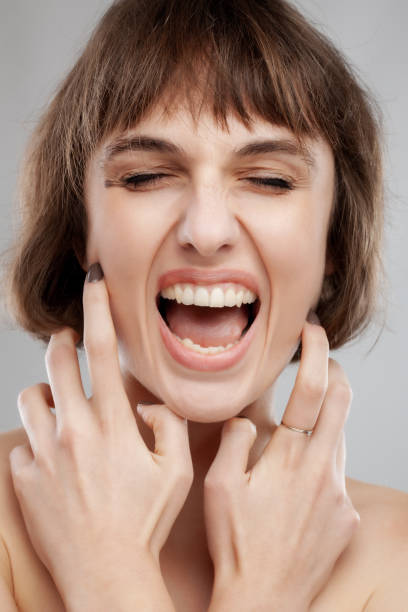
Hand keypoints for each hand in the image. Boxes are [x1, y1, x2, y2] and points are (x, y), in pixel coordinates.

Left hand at [9, 265, 192, 609]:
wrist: (106, 573)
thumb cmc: (146, 522)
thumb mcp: (177, 471)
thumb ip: (166, 425)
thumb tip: (146, 405)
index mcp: (113, 423)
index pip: (106, 350)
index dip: (100, 309)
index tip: (95, 281)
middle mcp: (74, 430)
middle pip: (57, 362)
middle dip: (62, 342)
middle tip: (68, 342)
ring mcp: (45, 454)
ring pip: (30, 397)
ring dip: (45, 391)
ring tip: (58, 401)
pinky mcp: (24, 479)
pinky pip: (22, 442)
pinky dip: (35, 438)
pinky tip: (52, 454)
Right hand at [204, 318, 359, 611]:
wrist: (265, 599)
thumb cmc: (235, 544)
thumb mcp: (220, 486)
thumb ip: (235, 441)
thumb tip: (246, 419)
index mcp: (289, 458)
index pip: (311, 388)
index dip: (313, 351)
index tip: (311, 329)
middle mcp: (322, 471)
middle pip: (343, 402)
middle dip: (334, 371)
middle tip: (319, 358)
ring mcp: (338, 494)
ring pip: (343, 435)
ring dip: (330, 414)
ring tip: (308, 412)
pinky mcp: (346, 515)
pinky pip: (340, 471)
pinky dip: (326, 455)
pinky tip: (303, 471)